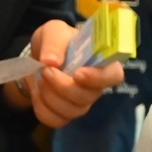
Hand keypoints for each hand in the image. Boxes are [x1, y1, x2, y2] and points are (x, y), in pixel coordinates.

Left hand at [4, 20, 125, 127]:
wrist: (39, 57)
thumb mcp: (54, 31)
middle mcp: (95, 87)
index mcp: (101, 63)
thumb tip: (51, 61)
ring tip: (40, 78)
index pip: (113, 76)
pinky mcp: (65, 115)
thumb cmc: (56, 42)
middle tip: (46, 69)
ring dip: (49, 96)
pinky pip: (55, 120)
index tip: (78, 73)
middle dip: (62, 86)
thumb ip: (54, 43)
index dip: (98, 79)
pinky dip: (41, 107)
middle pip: (86, 98)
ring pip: (70, 111)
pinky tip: (37, 92)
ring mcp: (81, 104)